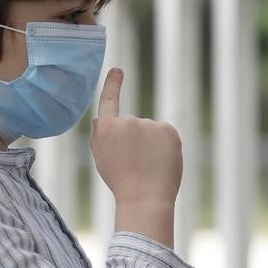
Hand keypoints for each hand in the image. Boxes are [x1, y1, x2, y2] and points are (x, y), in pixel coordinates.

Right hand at [91, 68, 181, 243]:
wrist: (145, 197)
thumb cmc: (122, 182)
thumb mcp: (102, 159)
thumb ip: (100, 137)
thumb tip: (100, 119)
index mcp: (106, 129)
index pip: (109, 101)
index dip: (113, 84)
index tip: (117, 70)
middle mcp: (127, 121)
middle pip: (134, 126)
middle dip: (137, 141)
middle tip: (136, 165)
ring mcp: (149, 124)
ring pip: (152, 132)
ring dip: (152, 145)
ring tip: (149, 166)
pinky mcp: (168, 129)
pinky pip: (166, 135)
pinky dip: (166, 146)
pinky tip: (162, 161)